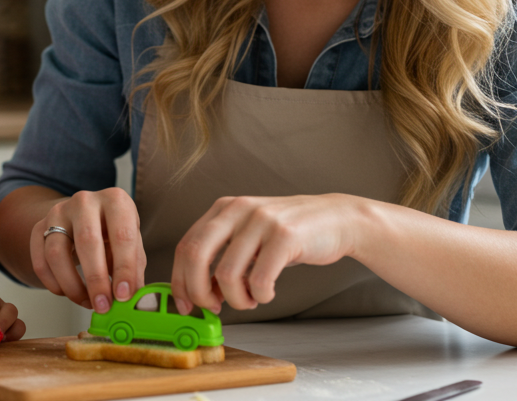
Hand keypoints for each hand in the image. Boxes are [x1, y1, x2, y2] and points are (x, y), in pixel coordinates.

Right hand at [30, 187, 145, 313]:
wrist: (84, 215)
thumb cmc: (112, 231)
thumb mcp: (131, 243)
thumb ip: (134, 269)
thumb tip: (135, 300)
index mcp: (115, 200)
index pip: (122, 235)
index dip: (124, 268)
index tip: (124, 295)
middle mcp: (85, 201)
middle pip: (87, 241)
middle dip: (96, 280)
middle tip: (103, 306)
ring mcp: (58, 212)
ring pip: (57, 253)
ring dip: (72, 286)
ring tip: (87, 302)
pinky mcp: (39, 227)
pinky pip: (40, 261)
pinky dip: (53, 284)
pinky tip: (68, 293)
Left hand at [170, 194, 368, 314]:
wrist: (336, 220)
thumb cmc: (289, 235)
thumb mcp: (249, 238)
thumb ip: (223, 257)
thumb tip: (199, 292)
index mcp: (224, 208)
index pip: (185, 245)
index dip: (180, 280)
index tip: (185, 304)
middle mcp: (238, 209)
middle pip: (195, 255)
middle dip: (198, 291)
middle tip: (213, 307)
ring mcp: (261, 219)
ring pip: (227, 273)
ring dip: (236, 299)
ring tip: (250, 300)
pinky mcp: (285, 235)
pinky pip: (259, 279)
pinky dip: (261, 296)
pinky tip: (268, 293)